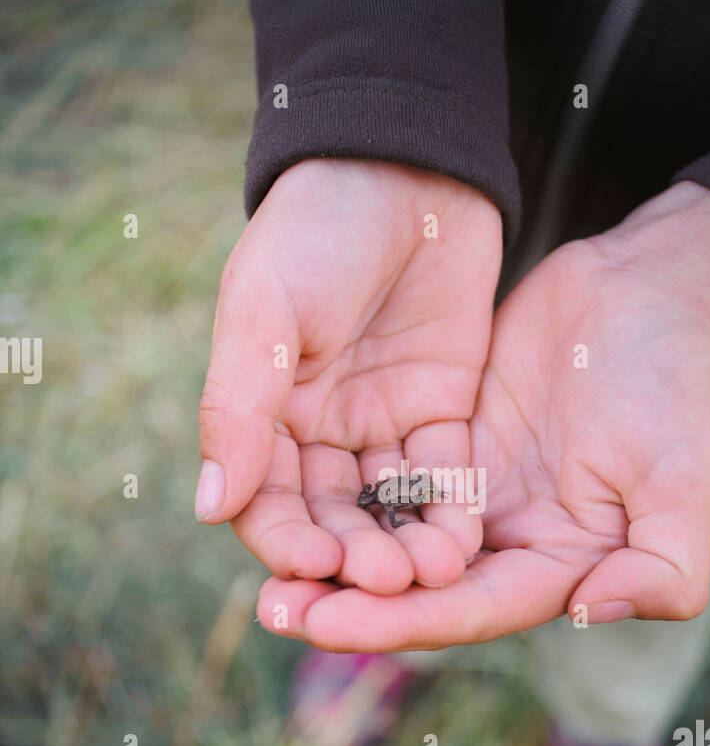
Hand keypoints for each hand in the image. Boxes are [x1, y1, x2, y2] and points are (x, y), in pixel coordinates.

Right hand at [197, 159, 501, 591]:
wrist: (405, 163)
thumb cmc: (316, 230)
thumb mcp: (264, 313)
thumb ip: (236, 409)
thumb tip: (209, 507)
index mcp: (262, 411)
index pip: (266, 502)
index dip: (286, 542)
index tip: (316, 567)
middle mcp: (319, 430)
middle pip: (331, 518)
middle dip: (355, 556)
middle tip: (387, 582)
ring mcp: (383, 423)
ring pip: (389, 507)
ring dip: (405, 546)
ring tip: (430, 575)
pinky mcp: (443, 410)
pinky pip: (444, 475)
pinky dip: (451, 510)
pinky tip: (464, 543)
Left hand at [256, 183, 709, 648]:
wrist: (643, 293)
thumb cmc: (674, 387)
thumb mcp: (687, 483)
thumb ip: (661, 567)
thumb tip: (587, 610)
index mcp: (558, 568)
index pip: (469, 609)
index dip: (397, 621)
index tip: (325, 623)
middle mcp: (506, 546)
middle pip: (415, 591)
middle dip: (346, 604)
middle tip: (273, 611)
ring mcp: (472, 499)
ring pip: (390, 541)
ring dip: (331, 560)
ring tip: (265, 573)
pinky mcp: (446, 449)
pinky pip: (384, 482)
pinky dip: (341, 498)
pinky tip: (283, 499)